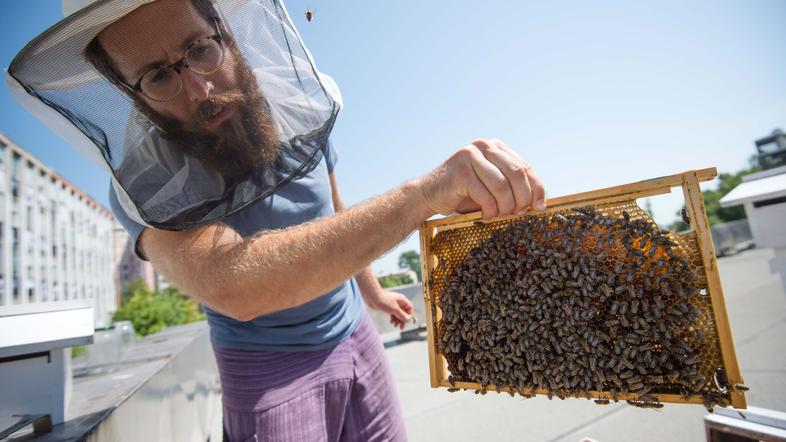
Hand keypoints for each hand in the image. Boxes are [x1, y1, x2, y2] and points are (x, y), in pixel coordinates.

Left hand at [366, 290, 413, 329]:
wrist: (372, 297)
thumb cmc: (383, 301)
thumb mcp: (394, 309)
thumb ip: (402, 315)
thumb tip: (408, 320)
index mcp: (402, 300)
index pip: (409, 308)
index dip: (409, 315)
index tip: (407, 321)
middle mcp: (398, 302)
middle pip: (404, 312)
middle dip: (402, 319)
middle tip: (401, 328)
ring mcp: (393, 304)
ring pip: (398, 313)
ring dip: (397, 320)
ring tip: (395, 325)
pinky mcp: (388, 307)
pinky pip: (393, 314)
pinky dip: (393, 318)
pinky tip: (391, 322)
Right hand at [416, 139, 545, 218]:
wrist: (429, 195)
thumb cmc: (464, 193)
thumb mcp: (492, 187)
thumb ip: (512, 187)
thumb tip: (538, 203)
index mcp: (495, 147)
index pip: (525, 166)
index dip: (536, 188)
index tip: (539, 207)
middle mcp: (483, 146)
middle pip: (516, 173)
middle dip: (522, 198)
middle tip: (518, 213)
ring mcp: (470, 156)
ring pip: (502, 185)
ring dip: (505, 206)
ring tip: (500, 215)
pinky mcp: (460, 170)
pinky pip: (486, 195)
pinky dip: (490, 210)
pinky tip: (485, 214)